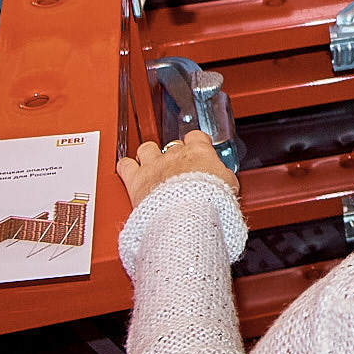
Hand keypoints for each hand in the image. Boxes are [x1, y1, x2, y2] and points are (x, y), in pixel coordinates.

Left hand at [117, 131, 238, 210]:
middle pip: (172, 145)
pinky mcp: (136, 180)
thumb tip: (224, 177)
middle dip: (175, 155)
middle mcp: (174, 155)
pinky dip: (127, 167)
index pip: (196, 136)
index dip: (197, 143)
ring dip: (148, 155)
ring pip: (146, 148)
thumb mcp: (228, 186)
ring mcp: (154, 165)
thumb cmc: (209, 202)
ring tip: (153, 165)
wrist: (186, 216)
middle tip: (179, 168)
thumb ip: (223, 176)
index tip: (199, 150)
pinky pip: (125, 165)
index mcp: (198, 152)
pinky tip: (130, 170)